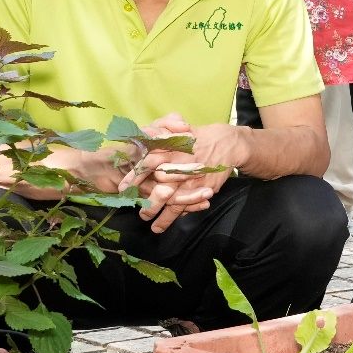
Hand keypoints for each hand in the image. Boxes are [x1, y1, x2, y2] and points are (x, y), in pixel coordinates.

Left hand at [121, 115, 241, 233]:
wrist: (230, 143)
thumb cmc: (200, 136)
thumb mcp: (179, 127)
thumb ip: (159, 130)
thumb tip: (139, 134)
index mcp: (173, 148)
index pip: (149, 163)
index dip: (135, 176)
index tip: (123, 188)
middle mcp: (182, 165)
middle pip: (160, 188)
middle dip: (147, 202)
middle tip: (137, 211)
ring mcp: (193, 179)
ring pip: (173, 201)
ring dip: (161, 214)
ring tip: (151, 224)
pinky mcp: (204, 188)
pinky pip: (188, 205)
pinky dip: (178, 215)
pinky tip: (168, 222)